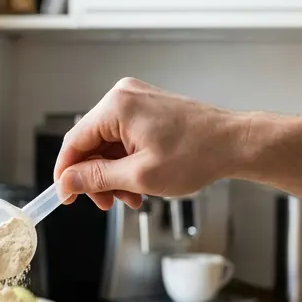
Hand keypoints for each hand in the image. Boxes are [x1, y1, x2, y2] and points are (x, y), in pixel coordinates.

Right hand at [54, 78, 247, 209]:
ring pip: (109, 144)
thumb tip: (68, 181)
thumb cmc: (198, 154)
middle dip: (97, 178)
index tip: (65, 196)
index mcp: (117, 106)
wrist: (235, 143)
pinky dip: (128, 163)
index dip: (67, 173)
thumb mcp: (140, 176)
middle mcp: (124, 97)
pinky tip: (139, 183)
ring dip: (114, 174)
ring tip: (131, 197)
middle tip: (108, 203)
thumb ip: (98, 178)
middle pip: (91, 143)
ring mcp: (138, 101)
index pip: (75, 141)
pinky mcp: (149, 109)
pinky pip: (125, 138)